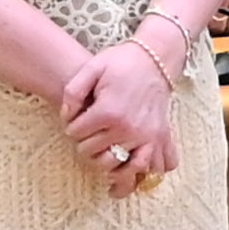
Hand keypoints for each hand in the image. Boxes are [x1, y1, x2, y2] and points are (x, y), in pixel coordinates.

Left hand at [52, 40, 174, 189]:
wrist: (155, 58)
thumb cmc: (121, 62)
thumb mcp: (91, 68)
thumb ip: (73, 92)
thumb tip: (67, 117)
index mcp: (108, 112)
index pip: (76, 135)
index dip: (71, 127)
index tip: (76, 120)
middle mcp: (128, 129)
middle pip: (94, 153)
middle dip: (86, 144)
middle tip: (88, 134)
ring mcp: (147, 136)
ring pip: (122, 168)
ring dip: (110, 166)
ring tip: (105, 156)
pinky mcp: (161, 137)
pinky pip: (156, 166)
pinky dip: (144, 170)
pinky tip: (132, 166)